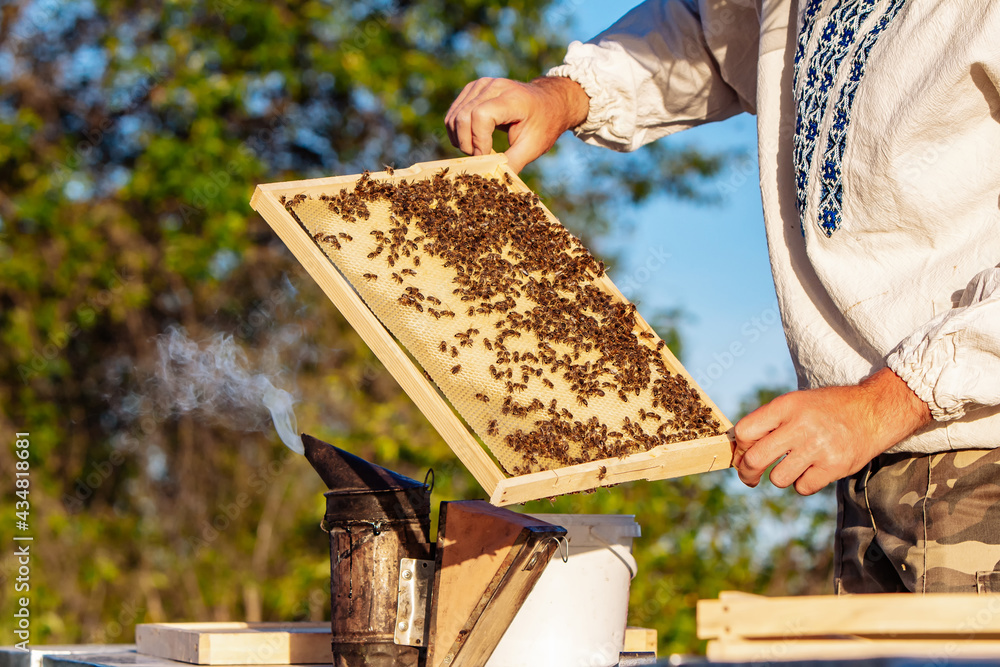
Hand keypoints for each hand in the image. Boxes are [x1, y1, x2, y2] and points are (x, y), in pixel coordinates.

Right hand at [445, 77, 589, 172]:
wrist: (548, 102)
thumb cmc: (543, 124)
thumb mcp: (533, 147)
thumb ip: (512, 163)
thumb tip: (492, 184)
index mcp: (512, 98)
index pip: (481, 115)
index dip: (479, 140)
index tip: (487, 156)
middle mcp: (493, 86)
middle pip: (463, 117)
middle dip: (467, 144)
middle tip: (481, 157)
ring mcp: (480, 85)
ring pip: (454, 116)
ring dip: (460, 139)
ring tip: (478, 151)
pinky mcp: (472, 89)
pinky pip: (454, 113)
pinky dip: (457, 132)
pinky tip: (472, 141)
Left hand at [732, 368, 931, 494]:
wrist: (873, 411)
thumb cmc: (827, 410)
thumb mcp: (797, 403)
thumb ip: (770, 422)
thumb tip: (740, 451)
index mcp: (786, 406)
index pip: (746, 431)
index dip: (741, 447)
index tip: (744, 454)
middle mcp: (800, 426)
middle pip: (756, 459)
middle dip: (747, 472)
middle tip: (749, 477)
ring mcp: (818, 447)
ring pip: (778, 478)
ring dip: (780, 478)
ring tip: (792, 467)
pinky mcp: (834, 466)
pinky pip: (802, 488)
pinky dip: (803, 484)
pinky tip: (812, 471)